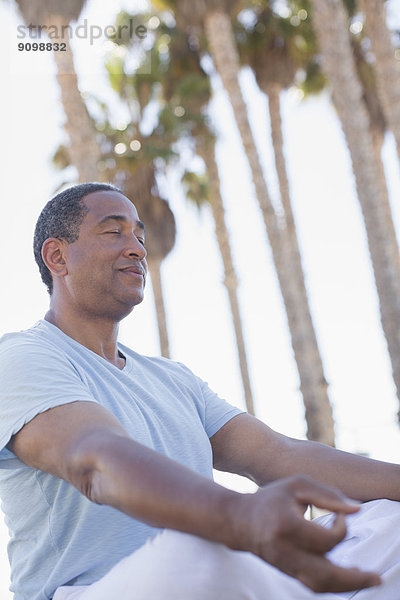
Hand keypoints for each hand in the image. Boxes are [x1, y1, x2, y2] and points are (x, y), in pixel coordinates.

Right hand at [226, 475, 380, 592]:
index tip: (341, 514)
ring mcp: (285, 566)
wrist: (239, 521)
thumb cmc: (271, 498)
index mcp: (287, 526)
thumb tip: (357, 509)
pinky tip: (349, 578)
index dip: (342, 526)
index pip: (326, 539)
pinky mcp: (287, 572)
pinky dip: (334, 584)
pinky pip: (314, 585)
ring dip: (347, 586)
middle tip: (376, 577)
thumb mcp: (297, 485)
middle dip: (354, 579)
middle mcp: (285, 551)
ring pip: (320, 586)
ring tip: (368, 580)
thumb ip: (328, 494)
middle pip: (325, 575)